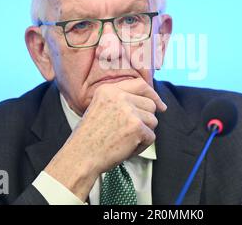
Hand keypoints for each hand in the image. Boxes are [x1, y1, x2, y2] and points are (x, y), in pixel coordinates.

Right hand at [44, 78, 166, 200]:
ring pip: (153, 121)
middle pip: (150, 104)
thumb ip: (121, 101)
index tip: (160, 105)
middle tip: (131, 132)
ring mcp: (129, 111)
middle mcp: (120, 96)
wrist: (81, 155)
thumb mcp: (100, 107)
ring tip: (125, 140)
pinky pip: (151, 137)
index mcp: (109, 90)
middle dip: (146, 120)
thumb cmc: (90, 137)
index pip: (140, 84)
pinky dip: (141, 146)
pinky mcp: (137, 127)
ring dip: (143, 133)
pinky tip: (125, 148)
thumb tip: (154, 104)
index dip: (153, 94)